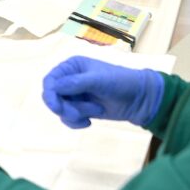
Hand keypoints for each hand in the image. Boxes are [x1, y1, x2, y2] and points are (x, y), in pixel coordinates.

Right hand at [41, 56, 165, 128]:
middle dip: (65, 108)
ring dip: (75, 114)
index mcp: (72, 67)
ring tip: (94, 111)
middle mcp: (70, 80)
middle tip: (78, 114)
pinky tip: (89, 122)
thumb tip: (53, 87)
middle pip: (52, 97)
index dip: (49, 94)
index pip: (50, 80)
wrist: (139, 99)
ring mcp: (75, 95)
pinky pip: (68, 119)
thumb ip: (75, 83)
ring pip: (60, 110)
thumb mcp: (98, 80)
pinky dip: (76, 123)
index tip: (57, 107)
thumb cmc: (121, 82)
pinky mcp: (80, 109)